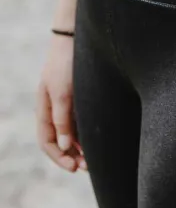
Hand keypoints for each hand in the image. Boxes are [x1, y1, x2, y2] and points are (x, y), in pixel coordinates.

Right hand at [36, 34, 85, 171]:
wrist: (76, 39)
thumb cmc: (66, 64)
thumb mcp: (62, 93)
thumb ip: (62, 119)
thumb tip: (65, 146)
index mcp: (45, 109)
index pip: (47, 141)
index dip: (58, 157)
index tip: (74, 168)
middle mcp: (55, 109)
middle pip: (60, 140)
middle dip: (72, 156)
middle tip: (88, 168)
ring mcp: (68, 104)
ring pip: (72, 133)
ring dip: (81, 148)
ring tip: (95, 161)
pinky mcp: (81, 99)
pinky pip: (81, 123)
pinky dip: (87, 135)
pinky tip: (99, 142)